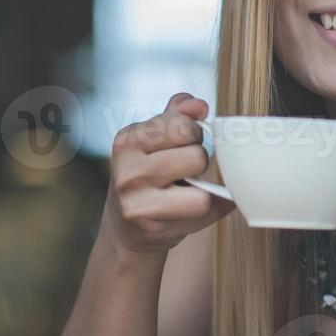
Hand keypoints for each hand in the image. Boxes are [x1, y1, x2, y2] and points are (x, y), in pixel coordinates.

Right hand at [103, 92, 234, 257]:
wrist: (128, 231)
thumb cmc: (148, 181)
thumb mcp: (154, 143)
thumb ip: (177, 116)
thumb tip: (199, 105)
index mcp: (127, 140)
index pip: (183, 124)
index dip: (193, 135)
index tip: (182, 146)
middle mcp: (127, 168)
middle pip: (197, 152)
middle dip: (198, 160)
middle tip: (183, 173)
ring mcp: (136, 199)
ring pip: (202, 181)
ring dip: (203, 186)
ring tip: (185, 191)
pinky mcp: (152, 224)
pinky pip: (202, 206)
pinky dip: (209, 208)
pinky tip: (190, 209)